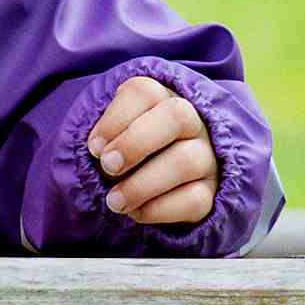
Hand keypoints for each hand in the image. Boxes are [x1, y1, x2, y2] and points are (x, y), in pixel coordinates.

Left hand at [89, 76, 223, 230]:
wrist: (154, 185)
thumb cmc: (125, 153)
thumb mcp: (110, 136)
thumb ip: (102, 138)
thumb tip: (99, 151)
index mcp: (161, 99)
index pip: (145, 93)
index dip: (115, 119)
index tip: (94, 148)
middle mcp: (192, 121)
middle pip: (176, 116)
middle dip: (135, 143)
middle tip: (108, 167)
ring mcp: (207, 155)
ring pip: (187, 161)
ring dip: (142, 184)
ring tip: (114, 201)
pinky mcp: (211, 190)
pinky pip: (195, 200)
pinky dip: (159, 209)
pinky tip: (136, 212)